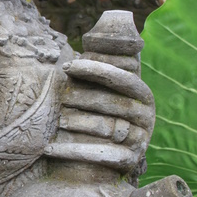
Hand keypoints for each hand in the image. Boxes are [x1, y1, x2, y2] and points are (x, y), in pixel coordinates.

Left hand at [47, 56, 154, 171]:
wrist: (114, 152)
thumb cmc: (103, 112)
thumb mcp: (105, 90)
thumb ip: (99, 70)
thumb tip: (90, 35)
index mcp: (142, 94)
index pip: (121, 77)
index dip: (96, 70)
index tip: (68, 67)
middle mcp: (146, 116)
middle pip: (114, 104)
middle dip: (85, 98)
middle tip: (62, 98)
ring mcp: (141, 139)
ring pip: (108, 128)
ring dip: (80, 123)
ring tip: (59, 120)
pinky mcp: (130, 161)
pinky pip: (101, 156)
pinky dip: (75, 152)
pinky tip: (50, 150)